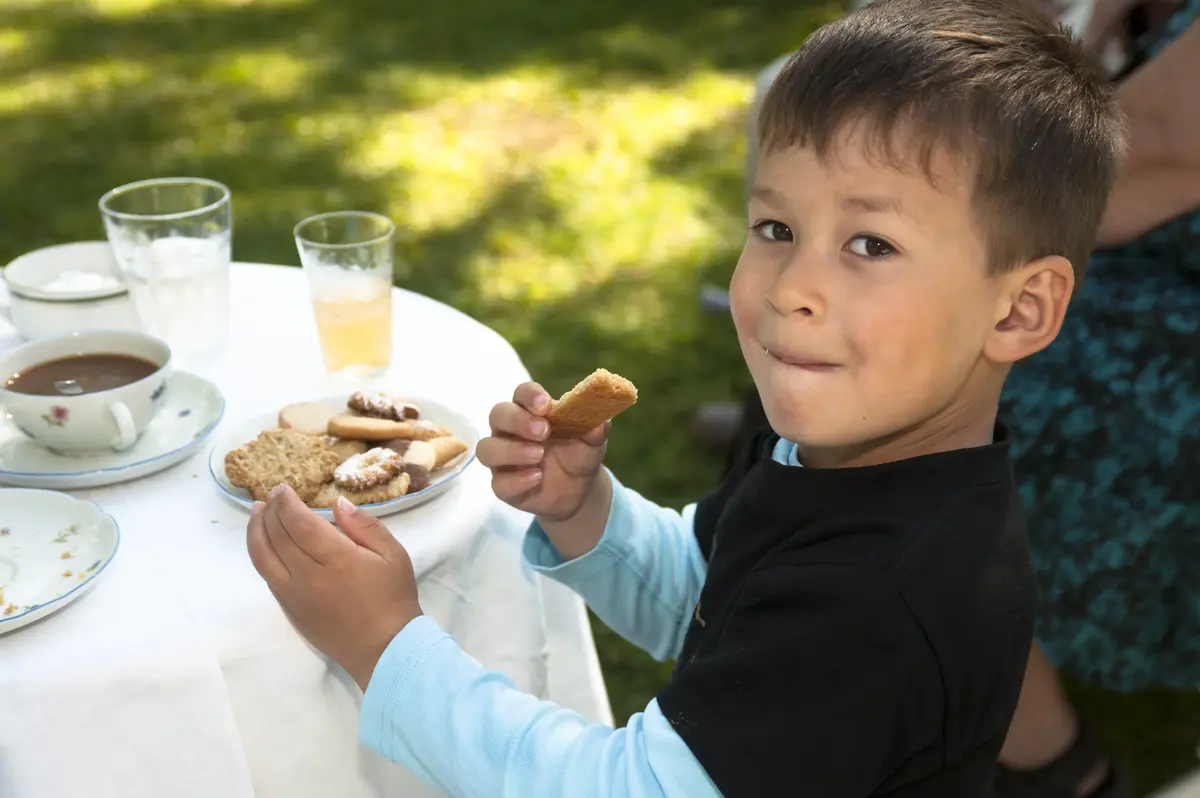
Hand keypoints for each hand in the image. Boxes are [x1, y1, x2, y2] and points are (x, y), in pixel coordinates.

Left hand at [246, 485, 421, 689]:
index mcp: (337, 559)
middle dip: (269, 511)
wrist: (385, 649)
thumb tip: (338, 504)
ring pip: (263, 558)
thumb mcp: (394, 555)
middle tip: (271, 496)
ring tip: (257, 513)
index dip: (285, 503)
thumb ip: (366, 526)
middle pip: (276, 537)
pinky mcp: (290, 611)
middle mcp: (308, 577)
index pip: (298, 523)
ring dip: (256, 532)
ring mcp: (294, 596)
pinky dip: (261, 555)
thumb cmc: (393, 598)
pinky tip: (265, 543)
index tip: (282, 488)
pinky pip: (267, 577)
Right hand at [476, 382, 607, 522]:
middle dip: (518, 421)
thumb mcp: (593, 443)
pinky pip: (498, 483)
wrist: (579, 491)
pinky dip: (517, 480)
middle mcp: (510, 431)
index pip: (522, 394)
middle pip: (498, 415)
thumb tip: (601, 423)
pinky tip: (537, 477)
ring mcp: (503, 458)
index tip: (546, 404)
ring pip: (488, 449)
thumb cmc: (579, 455)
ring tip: (539, 455)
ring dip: (512, 450)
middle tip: (543, 431)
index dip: (530, 396)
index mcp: (530, 411)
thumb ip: (595, 431)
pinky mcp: (503, 485)